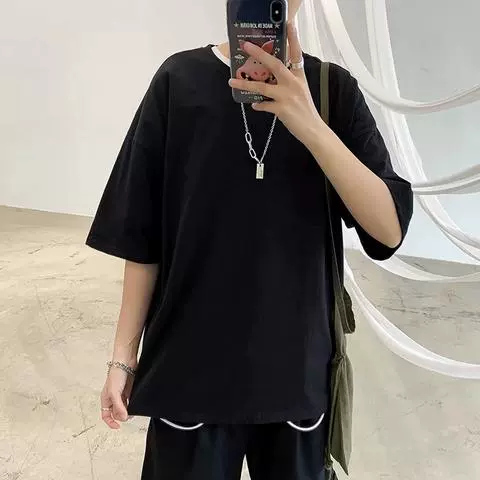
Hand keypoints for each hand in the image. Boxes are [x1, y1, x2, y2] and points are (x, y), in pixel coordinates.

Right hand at [100, 362, 135, 428]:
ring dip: (127, 411)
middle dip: (121, 416)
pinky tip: (135, 404)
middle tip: (128, 415)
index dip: (110, 422)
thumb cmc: (116, 374)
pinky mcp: (129, 390)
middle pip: (116, 413)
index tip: (118, 426)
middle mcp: (112, 398)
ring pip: (124, 408)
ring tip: (132, 410)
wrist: (126, 362)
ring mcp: (121, 394)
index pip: (105, 415)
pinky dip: (132, 405)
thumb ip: (118, 406)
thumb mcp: (114, 392)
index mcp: (105, 399)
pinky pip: (130, 401)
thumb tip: (123, 418)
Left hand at [228, 23, 324, 147]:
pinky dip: (258, 105)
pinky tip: (253, 105)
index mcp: (299, 77)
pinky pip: (264, 105)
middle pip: (275, 64)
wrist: (313, 130)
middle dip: (259, 54)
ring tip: (232, 81)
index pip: (296, 54)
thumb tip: (270, 82)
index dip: (293, 39)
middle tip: (247, 46)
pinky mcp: (282, 109)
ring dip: (245, 84)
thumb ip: (288, 84)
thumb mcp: (301, 92)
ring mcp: (287, 96)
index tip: (289, 24)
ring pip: (262, 87)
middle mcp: (293, 84)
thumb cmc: (306, 112)